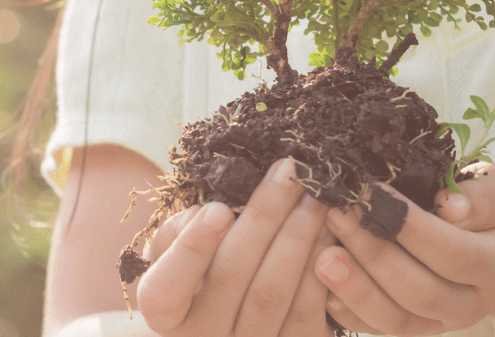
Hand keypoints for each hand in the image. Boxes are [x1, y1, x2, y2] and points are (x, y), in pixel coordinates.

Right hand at [132, 156, 344, 335]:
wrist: (233, 319)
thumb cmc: (198, 272)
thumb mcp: (173, 254)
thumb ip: (179, 234)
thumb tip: (212, 214)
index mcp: (165, 315)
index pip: (167, 289)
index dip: (193, 248)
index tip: (220, 209)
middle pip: (231, 276)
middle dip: (264, 218)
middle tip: (289, 174)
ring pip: (272, 293)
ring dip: (299, 237)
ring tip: (314, 196)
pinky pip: (306, 313)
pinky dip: (319, 267)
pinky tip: (329, 231)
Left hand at [311, 162, 494, 335]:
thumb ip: (484, 198)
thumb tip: (450, 207)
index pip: (454, 254)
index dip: (411, 227)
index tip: (372, 192)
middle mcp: (470, 304)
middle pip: (420, 292)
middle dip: (373, 254)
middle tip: (336, 214)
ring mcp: (441, 322)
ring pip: (396, 319)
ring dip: (355, 288)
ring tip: (321, 254)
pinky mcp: (415, 326)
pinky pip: (378, 328)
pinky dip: (348, 310)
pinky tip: (320, 283)